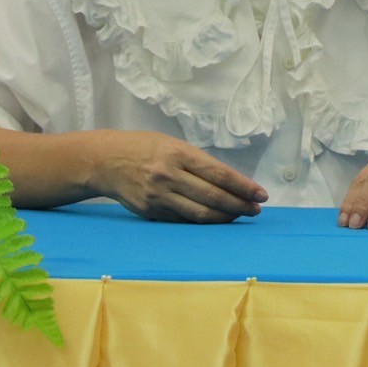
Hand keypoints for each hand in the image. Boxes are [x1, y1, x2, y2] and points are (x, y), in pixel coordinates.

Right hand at [94, 130, 267, 222]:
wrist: (106, 160)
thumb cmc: (145, 148)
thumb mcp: (172, 144)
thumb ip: (197, 162)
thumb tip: (230, 182)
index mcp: (178, 153)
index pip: (219, 174)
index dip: (243, 186)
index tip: (260, 194)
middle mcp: (169, 175)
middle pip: (213, 196)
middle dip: (239, 205)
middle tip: (256, 210)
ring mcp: (159, 196)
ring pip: (200, 214)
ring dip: (225, 217)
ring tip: (240, 216)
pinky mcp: (151, 211)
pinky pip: (183, 220)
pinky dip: (203, 222)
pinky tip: (215, 220)